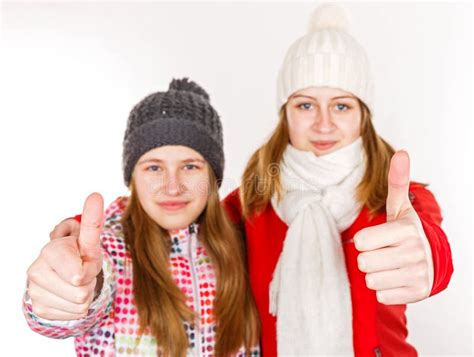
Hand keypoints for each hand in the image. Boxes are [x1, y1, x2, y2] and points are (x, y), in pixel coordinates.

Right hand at [27, 193, 103, 319]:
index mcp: (51, 251)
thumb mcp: (90, 240)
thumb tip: (96, 195)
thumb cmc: (81, 253)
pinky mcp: (38, 308)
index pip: (79, 275)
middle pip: (81, 292)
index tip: (83, 262)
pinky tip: (69, 294)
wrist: (66, 271)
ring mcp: (34, 290)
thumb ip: (93, 221)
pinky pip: (73, 315)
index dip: (88, 271)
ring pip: (79, 305)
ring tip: (75, 282)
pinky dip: (76, 307)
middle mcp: (36, 270)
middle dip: (88, 283)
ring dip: (84, 296)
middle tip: (82, 272)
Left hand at [354, 151, 431, 304]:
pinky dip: (385, 289)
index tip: (377, 238)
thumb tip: (402, 153)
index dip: (364, 240)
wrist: (432, 259)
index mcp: (406, 230)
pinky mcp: (417, 293)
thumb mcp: (400, 208)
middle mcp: (414, 252)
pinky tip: (396, 278)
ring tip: (389, 265)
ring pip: (371, 280)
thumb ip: (396, 182)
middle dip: (368, 258)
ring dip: (375, 274)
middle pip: (363, 263)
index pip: (361, 241)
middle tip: (383, 252)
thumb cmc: (406, 231)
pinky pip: (381, 296)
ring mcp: (418, 274)